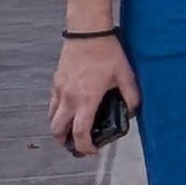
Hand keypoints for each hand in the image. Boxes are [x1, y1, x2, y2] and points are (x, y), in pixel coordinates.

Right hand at [48, 37, 133, 154]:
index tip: (92, 152)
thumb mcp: (126, 75)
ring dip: (59, 128)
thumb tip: (134, 112)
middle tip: (78, 145)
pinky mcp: (55, 82)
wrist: (87, 33)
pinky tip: (71, 110)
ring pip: (51, 118)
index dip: (85, 147)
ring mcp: (59, 90)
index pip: (80, 132)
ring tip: (73, 130)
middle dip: (66, 142)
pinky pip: (52, 104)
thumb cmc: (107, 53)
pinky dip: (57, 113)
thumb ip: (132, 96)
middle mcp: (69, 98)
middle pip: (57, 130)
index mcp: (87, 99)